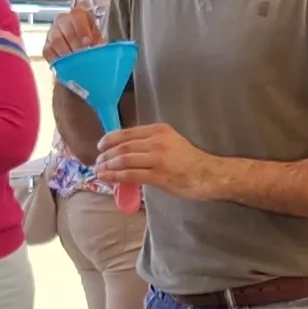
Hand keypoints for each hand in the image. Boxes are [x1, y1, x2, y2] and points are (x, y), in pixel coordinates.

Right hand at [42, 0, 103, 59]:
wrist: (82, 47)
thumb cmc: (90, 40)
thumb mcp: (98, 38)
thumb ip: (98, 42)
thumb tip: (97, 50)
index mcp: (78, 15)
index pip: (77, 16)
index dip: (82, 29)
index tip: (88, 42)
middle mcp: (63, 20)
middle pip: (65, 29)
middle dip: (75, 44)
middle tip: (83, 56)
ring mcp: (52, 32)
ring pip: (56, 41)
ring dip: (67, 53)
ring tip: (75, 63)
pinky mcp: (47, 45)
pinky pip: (48, 52)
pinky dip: (56, 60)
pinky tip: (64, 66)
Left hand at [94, 123, 222, 200]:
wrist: (210, 174)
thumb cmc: (191, 161)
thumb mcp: (171, 142)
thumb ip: (151, 143)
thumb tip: (126, 151)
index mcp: (159, 130)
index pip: (127, 133)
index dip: (109, 140)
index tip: (100, 147)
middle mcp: (157, 141)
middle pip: (122, 147)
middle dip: (105, 155)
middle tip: (97, 163)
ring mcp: (158, 158)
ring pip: (123, 160)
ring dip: (107, 166)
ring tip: (99, 171)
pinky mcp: (158, 175)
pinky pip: (130, 174)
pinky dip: (115, 176)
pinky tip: (107, 178)